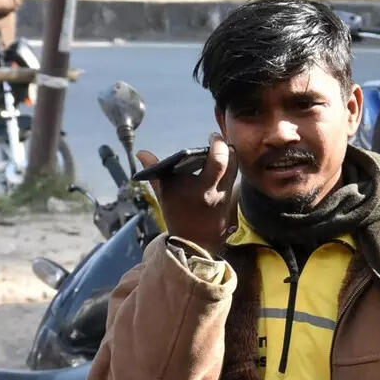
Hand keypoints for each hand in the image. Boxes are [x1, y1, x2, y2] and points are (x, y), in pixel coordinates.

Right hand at [137, 134, 237, 255]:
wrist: (194, 242)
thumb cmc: (177, 215)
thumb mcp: (164, 194)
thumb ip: (155, 171)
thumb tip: (142, 153)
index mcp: (203, 188)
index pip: (219, 160)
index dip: (218, 144)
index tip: (212, 137)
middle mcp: (220, 192)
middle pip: (234, 161)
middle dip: (228, 148)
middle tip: (218, 142)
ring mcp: (230, 198)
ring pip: (237, 170)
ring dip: (231, 158)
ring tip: (219, 152)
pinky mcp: (235, 202)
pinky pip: (236, 180)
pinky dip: (230, 171)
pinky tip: (221, 168)